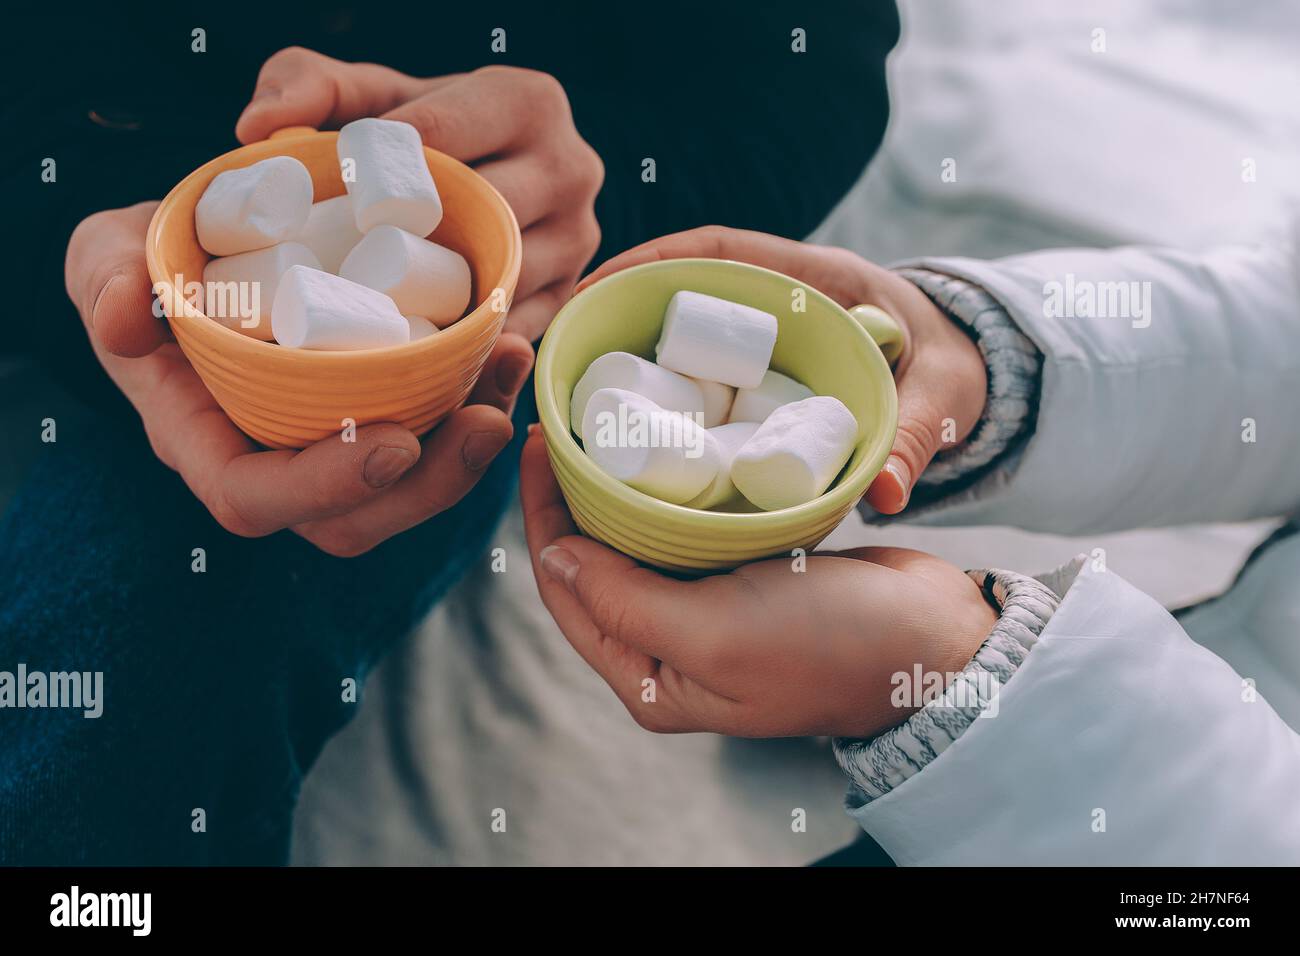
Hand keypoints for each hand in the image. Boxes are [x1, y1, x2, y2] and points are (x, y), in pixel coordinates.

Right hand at [66, 201, 533, 555]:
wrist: (209, 248)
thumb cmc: (152, 257)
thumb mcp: (107, 253)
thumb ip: (105, 279)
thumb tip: (125, 320)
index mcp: (205, 440)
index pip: (255, 499)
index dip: (326, 488)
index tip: (395, 443)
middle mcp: (277, 459)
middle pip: (357, 519)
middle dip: (432, 486)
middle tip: (486, 422)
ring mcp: (335, 444)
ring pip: (412, 486)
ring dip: (473, 445)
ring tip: (510, 368)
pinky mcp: (382, 413)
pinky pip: (438, 432)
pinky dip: (481, 394)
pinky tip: (507, 347)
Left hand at [236, 47, 604, 340]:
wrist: (481, 175)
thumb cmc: (414, 134)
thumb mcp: (364, 94)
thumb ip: (308, 85)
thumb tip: (258, 130)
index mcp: (528, 101)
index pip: (445, 136)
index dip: (381, 169)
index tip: (329, 195)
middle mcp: (571, 169)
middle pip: (484, 212)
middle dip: (415, 238)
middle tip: (345, 260)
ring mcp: (579, 239)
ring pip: (507, 278)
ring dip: (443, 301)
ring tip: (376, 307)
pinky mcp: (569, 296)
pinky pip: (518, 329)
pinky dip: (468, 343)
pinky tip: (417, 346)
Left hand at [520, 429, 996, 736]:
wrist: (936, 641)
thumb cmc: (827, 645)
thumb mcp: (713, 633)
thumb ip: (623, 601)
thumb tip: (553, 558)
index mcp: (650, 678)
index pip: (567, 593)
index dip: (542, 520)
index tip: (539, 444)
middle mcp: (671, 649)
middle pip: (596, 566)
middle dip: (571, 500)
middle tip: (563, 424)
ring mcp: (710, 612)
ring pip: (638, 545)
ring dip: (617, 492)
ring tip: (600, 427)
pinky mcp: (747, 577)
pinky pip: (688, 532)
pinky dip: (669, 493)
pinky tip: (661, 451)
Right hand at [579, 226, 987, 513]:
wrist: (976, 372)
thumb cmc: (955, 365)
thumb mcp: (945, 393)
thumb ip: (919, 435)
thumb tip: (884, 495)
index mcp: (814, 281)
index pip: (718, 251)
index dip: (651, 260)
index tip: (597, 288)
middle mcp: (777, 305)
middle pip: (681, 292)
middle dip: (618, 311)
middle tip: (564, 350)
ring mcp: (764, 341)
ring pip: (683, 336)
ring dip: (630, 355)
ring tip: (573, 393)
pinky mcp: (762, 376)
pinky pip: (700, 375)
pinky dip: (661, 395)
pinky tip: (624, 433)